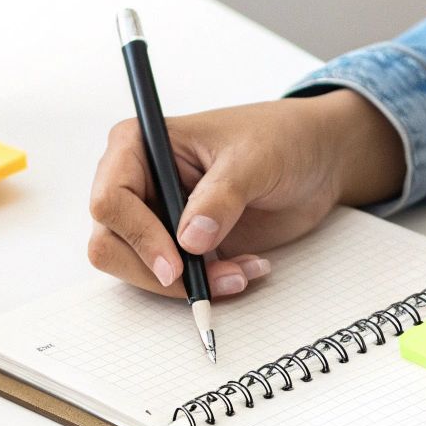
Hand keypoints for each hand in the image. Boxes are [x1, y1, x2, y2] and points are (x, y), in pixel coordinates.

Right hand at [87, 89, 404, 296]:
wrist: (315, 161)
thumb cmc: (280, 138)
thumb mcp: (254, 159)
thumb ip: (221, 196)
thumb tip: (189, 240)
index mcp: (138, 144)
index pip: (110, 199)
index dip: (138, 236)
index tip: (176, 263)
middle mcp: (137, 182)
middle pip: (111, 243)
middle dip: (158, 271)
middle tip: (207, 279)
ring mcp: (155, 217)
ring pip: (137, 270)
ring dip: (187, 284)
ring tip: (241, 271)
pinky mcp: (179, 246)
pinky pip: (172, 282)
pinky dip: (206, 286)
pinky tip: (246, 269)